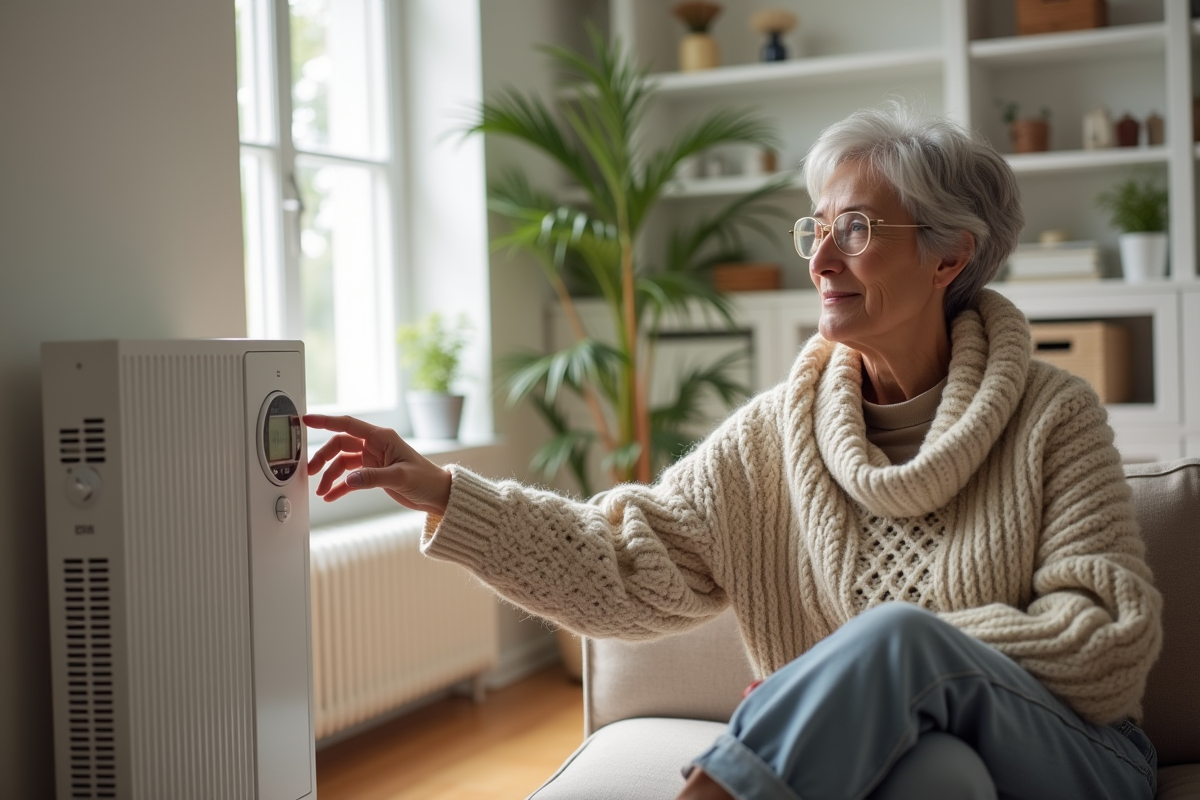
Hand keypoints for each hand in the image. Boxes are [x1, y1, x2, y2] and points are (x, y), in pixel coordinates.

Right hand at [304, 414, 451, 515]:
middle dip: (324, 457)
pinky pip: (350, 478)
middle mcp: (374, 445)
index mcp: (381, 437)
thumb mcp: (400, 477)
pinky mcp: (373, 474)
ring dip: (330, 476)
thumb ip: (373, 477)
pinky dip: (340, 487)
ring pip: (342, 462)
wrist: (437, 494)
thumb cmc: (426, 479)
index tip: (306, 420)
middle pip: (340, 445)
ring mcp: (372, 459)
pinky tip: (331, 497)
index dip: (325, 421)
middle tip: (312, 473)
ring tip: (322, 492)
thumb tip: (349, 480)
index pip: (347, 424)